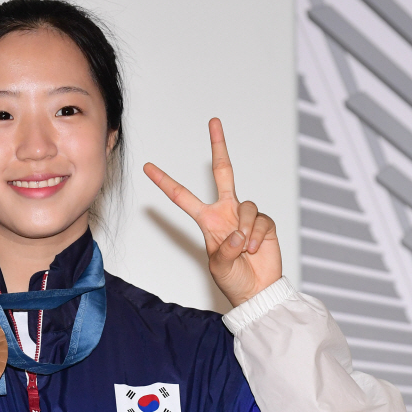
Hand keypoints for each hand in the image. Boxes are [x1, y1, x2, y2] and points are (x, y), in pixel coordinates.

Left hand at [144, 117, 281, 306]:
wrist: (257, 290)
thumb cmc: (233, 279)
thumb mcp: (219, 267)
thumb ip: (224, 252)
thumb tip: (236, 236)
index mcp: (206, 220)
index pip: (182, 196)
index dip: (165, 181)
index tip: (148, 167)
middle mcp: (225, 211)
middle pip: (223, 171)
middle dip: (219, 146)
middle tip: (213, 121)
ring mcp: (244, 215)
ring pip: (245, 205)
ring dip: (244, 229)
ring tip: (244, 249)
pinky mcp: (263, 222)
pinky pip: (260, 219)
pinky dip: (257, 235)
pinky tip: (255, 248)